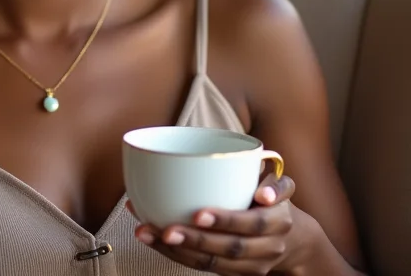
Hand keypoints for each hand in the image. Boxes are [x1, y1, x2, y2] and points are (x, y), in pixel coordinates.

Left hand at [131, 173, 309, 273]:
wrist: (294, 242)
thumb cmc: (274, 202)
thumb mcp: (279, 185)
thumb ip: (266, 175)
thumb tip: (255, 176)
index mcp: (278, 220)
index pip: (252, 223)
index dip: (227, 220)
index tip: (199, 214)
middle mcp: (268, 247)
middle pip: (231, 248)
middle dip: (196, 240)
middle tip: (166, 229)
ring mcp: (252, 265)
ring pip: (213, 263)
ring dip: (177, 250)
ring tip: (147, 232)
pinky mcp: (235, 274)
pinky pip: (204, 267)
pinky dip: (176, 254)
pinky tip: (152, 238)